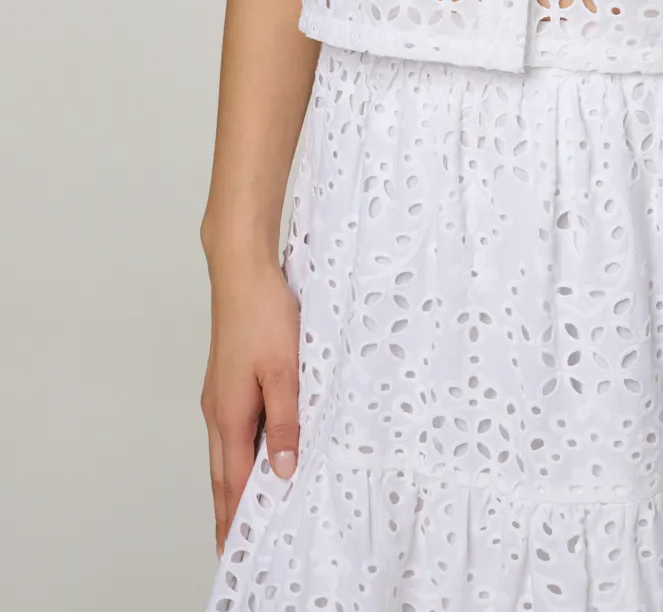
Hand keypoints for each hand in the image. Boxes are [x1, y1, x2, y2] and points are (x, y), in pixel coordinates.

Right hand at [200, 252, 300, 555]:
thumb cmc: (262, 314)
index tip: (241, 550)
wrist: (242, 271)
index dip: (238, 518)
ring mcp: (219, 397)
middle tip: (235, 546)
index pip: (234, 482)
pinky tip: (254, 455)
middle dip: (228, 512)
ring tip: (245, 513)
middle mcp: (217, 412)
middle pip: (223, 475)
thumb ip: (286, 421)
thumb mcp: (284, 370)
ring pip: (226, 454)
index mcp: (229, 415)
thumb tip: (283, 469)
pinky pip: (231, 431)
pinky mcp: (226, 382)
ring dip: (233, 485)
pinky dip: (239, 456)